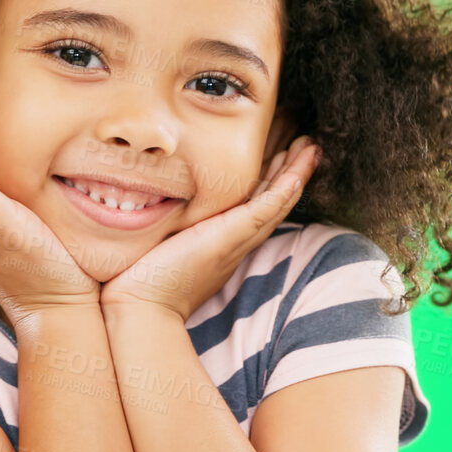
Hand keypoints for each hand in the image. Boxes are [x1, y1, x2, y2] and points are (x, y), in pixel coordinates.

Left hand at [100, 136, 320, 320]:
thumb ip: (168, 221)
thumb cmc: (142, 278)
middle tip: (308, 146)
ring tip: (310, 149)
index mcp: (224, 241)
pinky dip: (282, 193)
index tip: (283, 154)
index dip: (273, 180)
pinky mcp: (229, 239)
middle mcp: (236, 241)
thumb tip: (152, 199)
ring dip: (296, 175)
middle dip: (292, 172)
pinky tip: (295, 175)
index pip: (256, 204)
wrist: (141, 305)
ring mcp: (236, 240)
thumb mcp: (162, 240)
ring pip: (277, 203)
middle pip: (275, 202)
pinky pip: (265, 212)